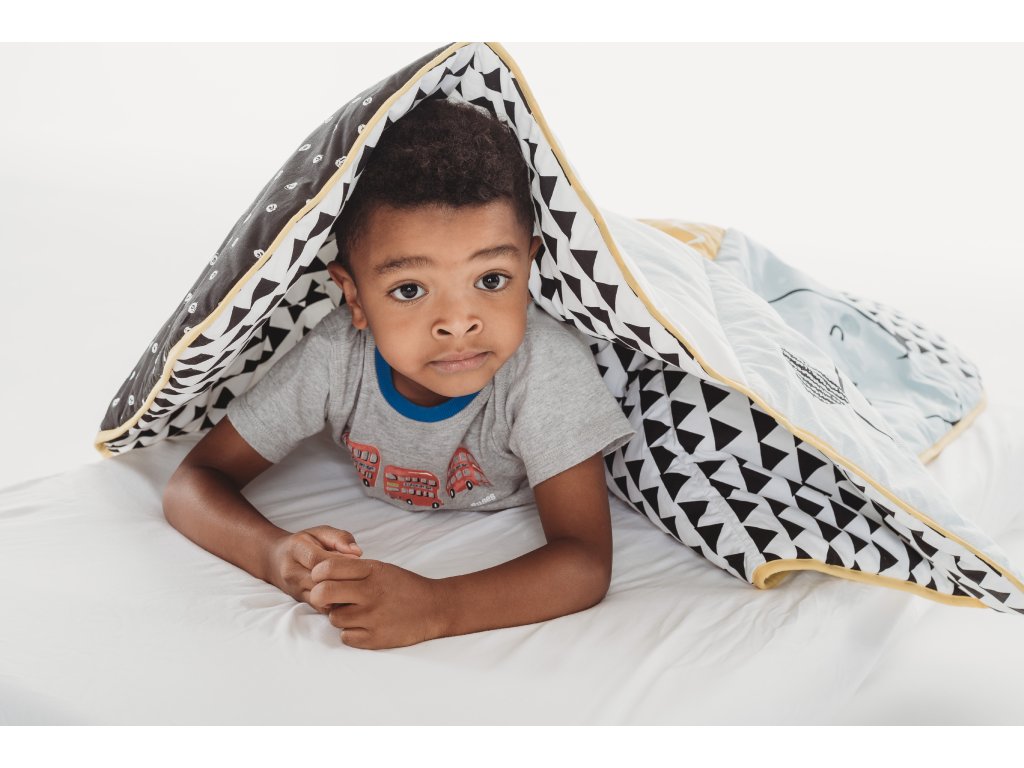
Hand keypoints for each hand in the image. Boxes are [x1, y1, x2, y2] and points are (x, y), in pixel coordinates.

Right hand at [267, 525, 362, 609]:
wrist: (276, 560)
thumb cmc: (304, 543)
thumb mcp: (320, 532)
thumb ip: (340, 538)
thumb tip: (357, 552)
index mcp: (296, 549)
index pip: (319, 560)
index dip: (341, 562)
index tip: (357, 562)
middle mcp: (292, 571)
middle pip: (321, 581)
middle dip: (344, 580)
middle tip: (362, 578)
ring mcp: (295, 589)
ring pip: (323, 598)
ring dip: (342, 594)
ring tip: (357, 587)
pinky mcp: (301, 601)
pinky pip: (322, 607)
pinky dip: (337, 603)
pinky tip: (348, 596)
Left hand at [309, 557, 447, 649]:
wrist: (434, 608)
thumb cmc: (404, 587)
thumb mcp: (382, 569)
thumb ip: (354, 571)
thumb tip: (321, 577)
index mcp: (371, 571)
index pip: (327, 567)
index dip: (318, 574)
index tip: (322, 579)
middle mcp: (370, 592)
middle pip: (322, 593)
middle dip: (319, 597)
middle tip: (327, 600)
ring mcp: (372, 617)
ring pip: (333, 618)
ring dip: (339, 616)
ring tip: (356, 613)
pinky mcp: (375, 638)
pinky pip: (345, 637)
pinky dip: (351, 633)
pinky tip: (365, 626)